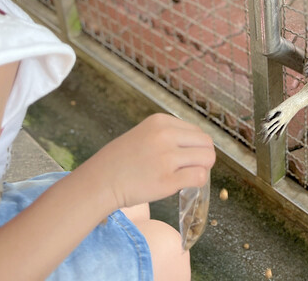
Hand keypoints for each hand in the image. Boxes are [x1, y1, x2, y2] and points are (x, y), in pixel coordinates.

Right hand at [86, 113, 215, 210]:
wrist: (100, 181)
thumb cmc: (121, 160)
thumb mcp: (145, 134)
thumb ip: (169, 135)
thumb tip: (198, 145)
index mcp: (161, 122)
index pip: (197, 131)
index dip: (196, 146)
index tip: (186, 157)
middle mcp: (165, 136)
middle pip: (206, 143)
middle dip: (203, 157)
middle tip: (191, 168)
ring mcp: (167, 158)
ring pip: (207, 159)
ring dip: (201, 169)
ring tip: (186, 176)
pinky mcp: (167, 180)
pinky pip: (199, 177)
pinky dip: (197, 182)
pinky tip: (183, 185)